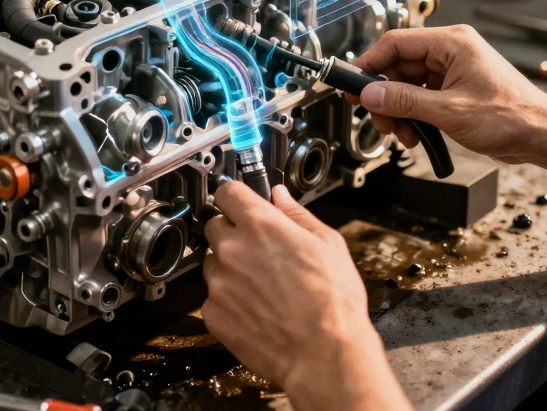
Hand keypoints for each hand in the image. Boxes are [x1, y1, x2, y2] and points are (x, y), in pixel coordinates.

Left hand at [202, 183, 411, 410]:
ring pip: (213, 263)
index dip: (236, 197)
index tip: (240, 203)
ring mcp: (219, 283)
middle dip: (233, 232)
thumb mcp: (328, 243)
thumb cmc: (333, 301)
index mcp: (260, 225)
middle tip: (258, 250)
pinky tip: (256, 308)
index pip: (227, 192)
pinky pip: (214, 297)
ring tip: (262, 286)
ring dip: (230, 267)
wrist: (323, 354)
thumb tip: (279, 195)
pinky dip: (229, 300)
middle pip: (215, 226)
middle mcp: (232, 250)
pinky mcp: (213, 313)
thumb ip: (296, 214)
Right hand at [351, 25, 546, 163]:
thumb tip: (371, 93)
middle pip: (398, 66)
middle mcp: (451, 51)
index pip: (396, 43)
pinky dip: (413, 116)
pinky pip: (422, 97)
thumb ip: (405, 101)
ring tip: (403, 133)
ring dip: (399, 110)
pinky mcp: (456, 90)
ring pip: (407, 85)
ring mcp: (453, 71)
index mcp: (452, 43)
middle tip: (380, 119)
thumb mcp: (449, 111)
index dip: (370, 64)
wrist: (542, 136)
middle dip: (386, 96)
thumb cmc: (512, 116)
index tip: (352, 85)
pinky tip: (417, 134)